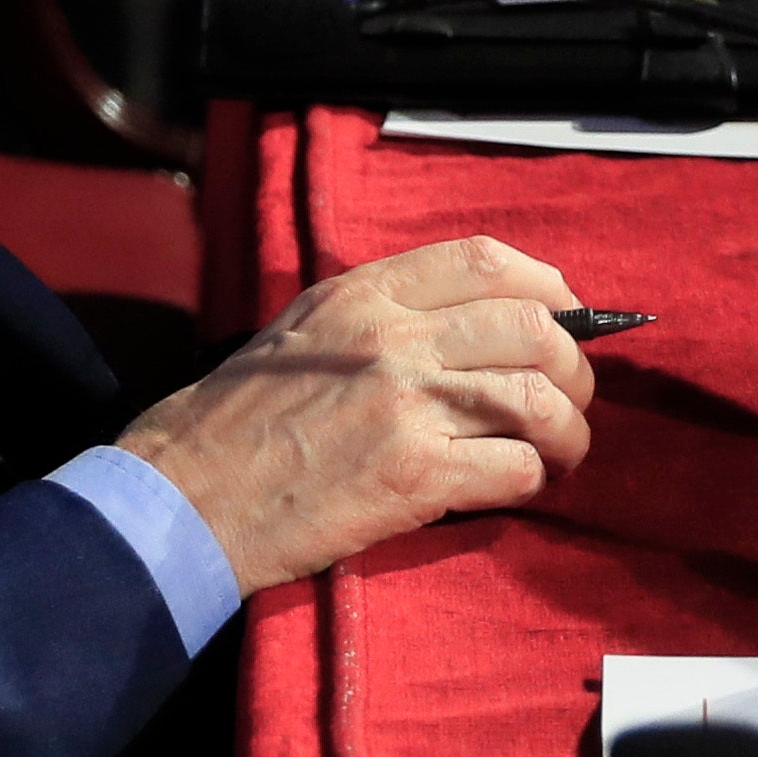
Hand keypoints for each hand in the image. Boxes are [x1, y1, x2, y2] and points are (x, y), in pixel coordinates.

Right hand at [116, 234, 595, 593]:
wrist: (183, 497)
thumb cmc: (238, 420)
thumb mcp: (305, 330)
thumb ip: (383, 314)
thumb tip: (480, 323)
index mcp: (364, 293)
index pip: (487, 260)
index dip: (550, 288)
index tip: (569, 319)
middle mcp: (391, 337)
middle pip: (533, 329)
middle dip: (574, 368)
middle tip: (570, 402)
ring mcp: (405, 404)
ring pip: (538, 398)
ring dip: (569, 431)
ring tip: (564, 453)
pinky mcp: (412, 476)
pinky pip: (515, 467)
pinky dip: (534, 479)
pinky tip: (522, 486)